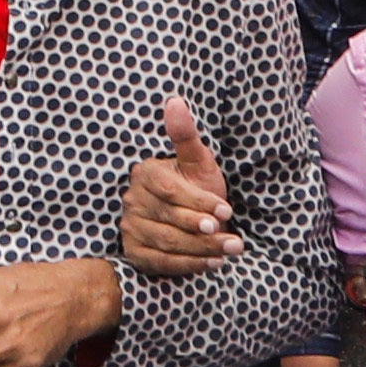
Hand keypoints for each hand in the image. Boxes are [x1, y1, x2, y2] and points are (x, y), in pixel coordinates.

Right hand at [117, 96, 238, 279]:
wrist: (194, 216)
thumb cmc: (199, 185)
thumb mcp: (198, 161)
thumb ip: (186, 136)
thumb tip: (175, 101)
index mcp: (145, 174)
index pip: (171, 191)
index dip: (199, 202)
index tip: (226, 210)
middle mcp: (132, 201)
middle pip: (169, 219)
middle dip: (205, 231)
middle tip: (234, 240)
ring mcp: (131, 227)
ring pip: (168, 243)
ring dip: (203, 250)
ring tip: (231, 250)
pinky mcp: (135, 252)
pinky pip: (162, 262)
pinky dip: (190, 265)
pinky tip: (213, 263)